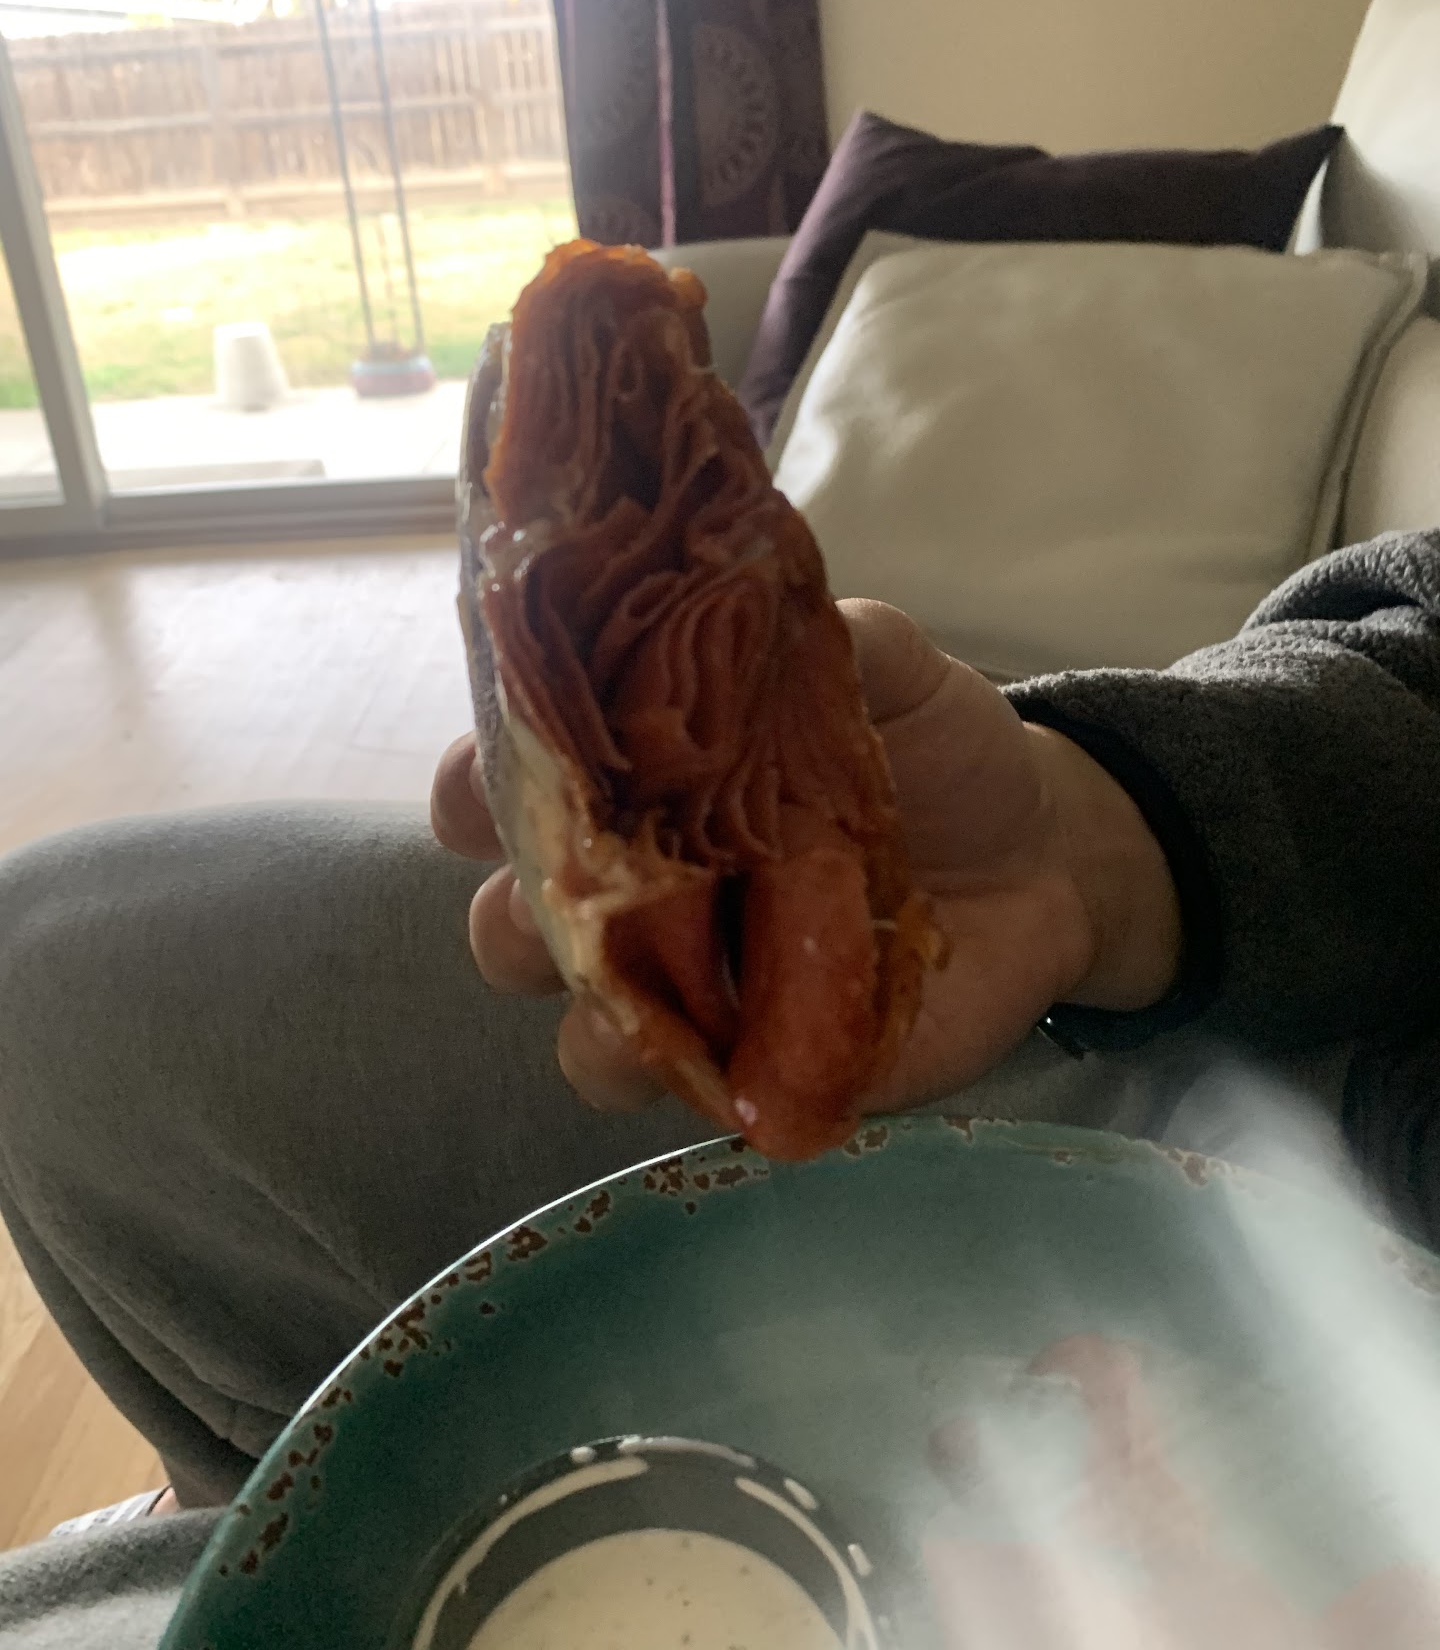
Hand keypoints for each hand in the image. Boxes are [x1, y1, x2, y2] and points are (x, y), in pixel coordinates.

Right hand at [430, 601, 1180, 1117]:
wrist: (1043, 858)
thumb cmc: (934, 749)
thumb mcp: (892, 668)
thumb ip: (830, 636)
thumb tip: (775, 596)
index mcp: (639, 781)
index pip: (510, 783)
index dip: (473, 784)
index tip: (487, 778)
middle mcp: (641, 889)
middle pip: (512, 924)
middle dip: (517, 918)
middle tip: (575, 892)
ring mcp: (694, 987)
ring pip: (581, 1030)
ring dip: (596, 1020)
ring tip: (655, 997)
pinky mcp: (762, 1063)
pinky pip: (695, 1095)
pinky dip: (705, 1081)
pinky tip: (748, 1052)